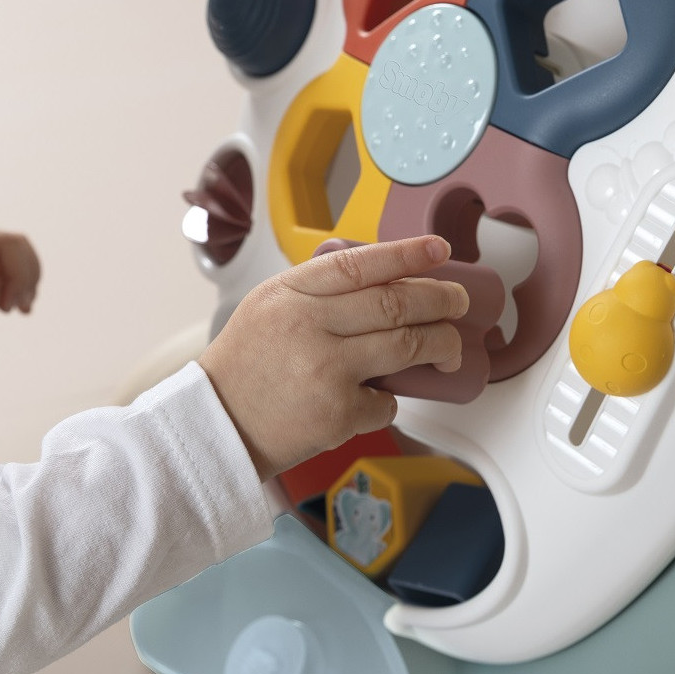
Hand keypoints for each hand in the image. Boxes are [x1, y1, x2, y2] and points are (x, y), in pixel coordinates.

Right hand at [199, 235, 467, 480]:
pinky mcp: (337, 413)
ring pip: (407, 346)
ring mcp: (326, 370)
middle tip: (458, 303)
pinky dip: (389, 400)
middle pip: (396, 302)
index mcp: (291, 294)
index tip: (439, 249)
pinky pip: (387, 401)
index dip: (407, 253)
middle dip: (442, 299)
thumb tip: (380, 279)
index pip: (360, 264)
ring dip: (440, 345)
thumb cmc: (245, 367)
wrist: (216, 424)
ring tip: (448, 348)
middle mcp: (309, 326)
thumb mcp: (268, 307)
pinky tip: (376, 398)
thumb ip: (315, 292)